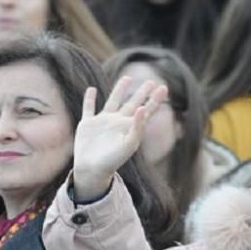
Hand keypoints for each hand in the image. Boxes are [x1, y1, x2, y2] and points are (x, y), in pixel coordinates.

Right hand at [71, 76, 167, 201]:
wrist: (91, 171)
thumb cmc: (112, 161)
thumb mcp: (128, 144)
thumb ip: (137, 128)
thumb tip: (142, 108)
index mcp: (130, 128)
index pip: (146, 110)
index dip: (154, 100)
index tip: (163, 88)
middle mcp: (118, 123)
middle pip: (132, 104)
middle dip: (141, 93)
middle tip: (151, 81)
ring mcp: (102, 123)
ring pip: (113, 101)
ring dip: (119, 90)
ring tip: (127, 78)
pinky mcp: (87, 125)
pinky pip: (88, 108)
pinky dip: (89, 99)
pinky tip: (91, 89)